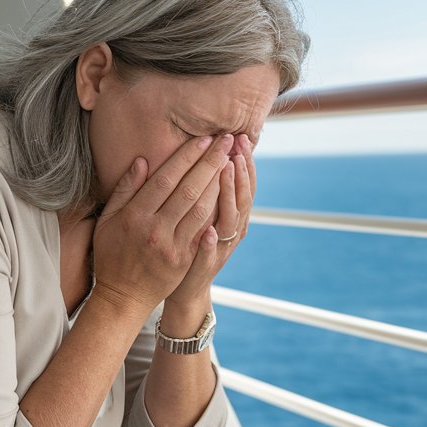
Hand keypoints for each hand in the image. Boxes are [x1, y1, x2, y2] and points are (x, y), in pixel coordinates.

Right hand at [91, 134, 233, 315]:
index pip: (165, 179)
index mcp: (134, 216)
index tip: (203, 139)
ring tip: (231, 160)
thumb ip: (125, 190)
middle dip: (210, 162)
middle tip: (226, 140)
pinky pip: (205, 230)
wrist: (122, 297)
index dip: (186, 157)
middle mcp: (155, 230)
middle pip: (188, 190)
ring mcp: (172, 246)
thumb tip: (142, 161)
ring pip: (201, 209)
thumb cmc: (112, 255)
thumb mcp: (108, 220)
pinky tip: (229, 191)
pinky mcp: (184, 260)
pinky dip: (217, 209)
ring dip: (219, 182)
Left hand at [167, 133, 255, 310]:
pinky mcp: (203, 269)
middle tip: (239, 144)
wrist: (183, 288)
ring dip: (229, 195)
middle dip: (241, 169)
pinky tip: (209, 231)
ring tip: (227, 170)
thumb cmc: (189, 244)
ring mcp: (219, 250)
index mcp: (229, 215)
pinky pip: (209, 256)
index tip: (240, 138)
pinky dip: (211, 244)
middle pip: (242, 196)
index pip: (241, 183)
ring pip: (231, 221)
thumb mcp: (200, 214)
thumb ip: (206, 190)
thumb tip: (212, 157)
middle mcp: (230, 231)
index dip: (243, 162)